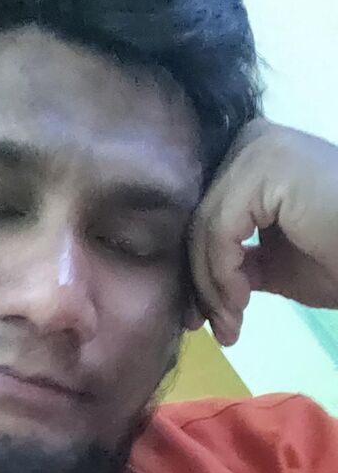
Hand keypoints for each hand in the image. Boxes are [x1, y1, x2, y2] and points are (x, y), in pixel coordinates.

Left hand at [189, 118, 337, 345]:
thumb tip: (198, 282)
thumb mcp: (274, 263)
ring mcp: (257, 148)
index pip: (205, 217)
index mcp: (253, 158)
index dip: (200, 271)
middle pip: (199, 221)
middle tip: (218, 330)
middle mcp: (251, 141)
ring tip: (232, 325)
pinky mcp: (264, 166)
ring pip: (203, 230)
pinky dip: (223, 274)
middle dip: (203, 284)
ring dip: (213, 288)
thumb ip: (238, 261)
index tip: (205, 319)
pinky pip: (219, 230)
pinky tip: (243, 301)